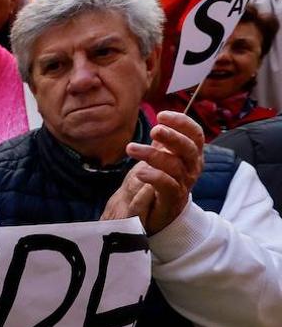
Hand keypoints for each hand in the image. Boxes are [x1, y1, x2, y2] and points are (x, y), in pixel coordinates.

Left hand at [126, 111, 204, 233]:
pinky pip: (167, 185)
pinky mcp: (172, 199)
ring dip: (152, 154)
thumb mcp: (163, 156)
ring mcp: (184, 184)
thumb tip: (161, 121)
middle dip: (172, 137)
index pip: (195, 134)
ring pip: (174, 165)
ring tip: (131, 148)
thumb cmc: (160, 180)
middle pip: (188, 148)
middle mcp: (192, 167)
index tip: (162, 115)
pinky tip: (140, 172)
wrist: (156, 212)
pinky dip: (154, 176)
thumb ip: (164, 141)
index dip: (182, 122)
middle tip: (153, 129)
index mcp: (192, 154)